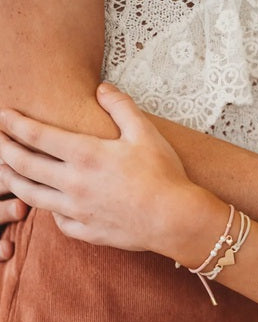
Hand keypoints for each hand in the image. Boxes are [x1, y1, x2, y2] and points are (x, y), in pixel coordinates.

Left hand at [0, 84, 207, 258]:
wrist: (176, 219)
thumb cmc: (164, 174)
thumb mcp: (145, 132)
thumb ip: (120, 106)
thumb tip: (102, 88)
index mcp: (85, 154)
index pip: (35, 135)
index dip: (13, 123)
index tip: (2, 115)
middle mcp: (74, 183)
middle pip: (23, 165)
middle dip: (3, 150)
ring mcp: (78, 210)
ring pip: (32, 196)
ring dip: (14, 181)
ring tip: (6, 172)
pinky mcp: (88, 232)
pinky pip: (58, 222)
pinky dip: (50, 211)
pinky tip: (50, 204)